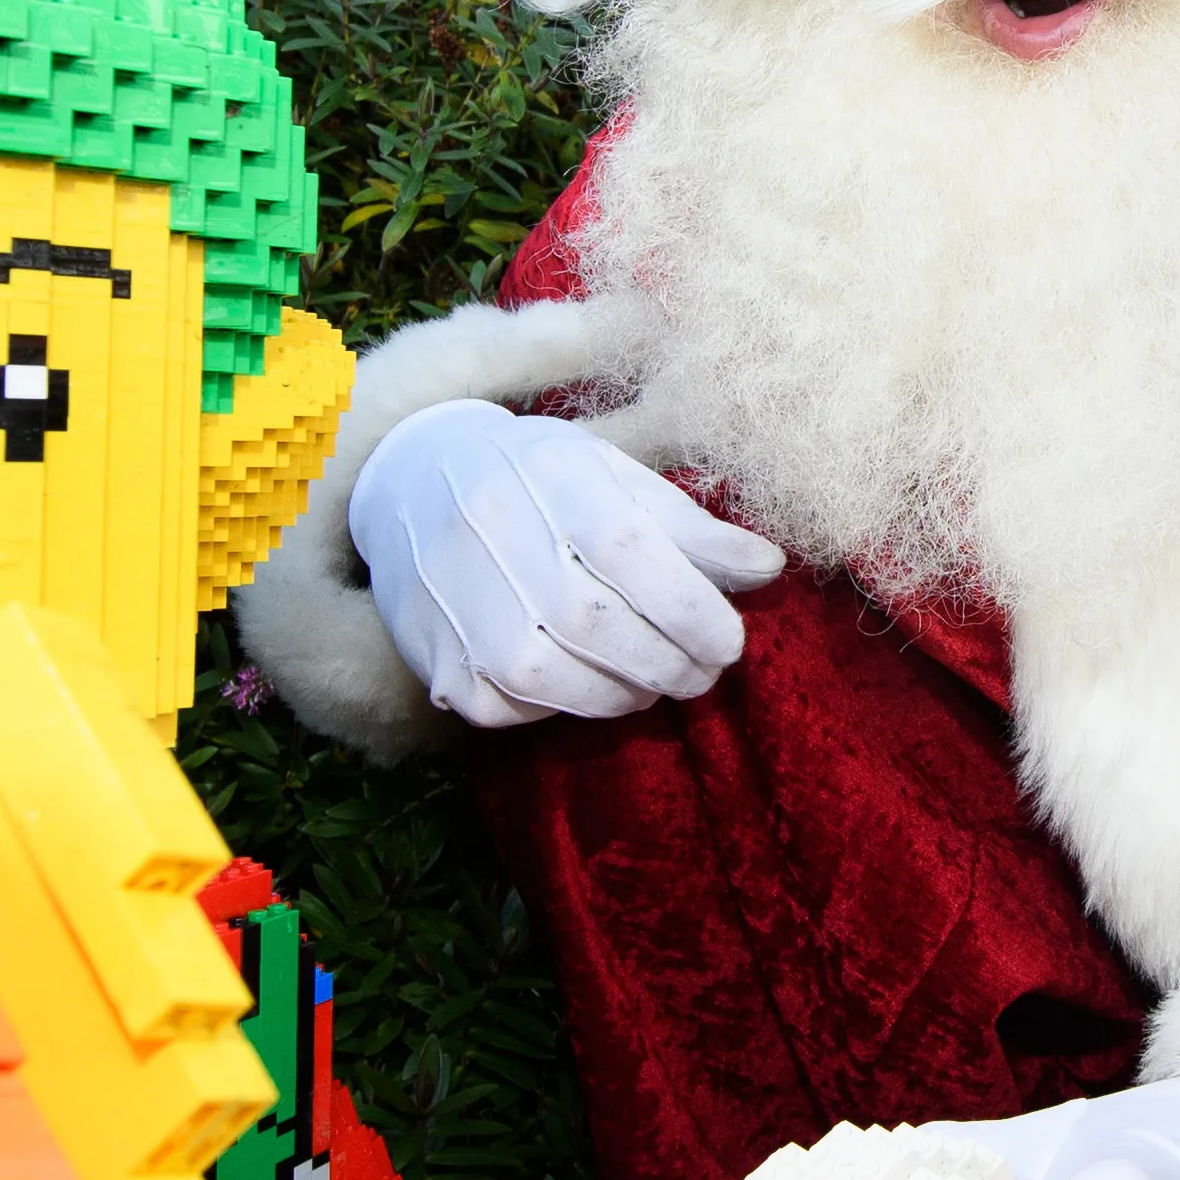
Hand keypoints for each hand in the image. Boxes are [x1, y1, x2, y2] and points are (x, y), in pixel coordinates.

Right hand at [348, 400, 785, 729]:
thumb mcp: (612, 474)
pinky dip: (558, 708)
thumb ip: (689, 525)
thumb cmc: (536, 476)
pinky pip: (507, 707)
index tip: (730, 640)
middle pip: (597, 622)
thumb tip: (768, 568)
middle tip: (701, 672)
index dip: (693, 609)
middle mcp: (491, 529)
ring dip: (622, 694)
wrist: (410, 478)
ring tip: (651, 681)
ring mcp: (451, 595)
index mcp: (550, 472)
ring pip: (552, 677)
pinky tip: (583, 684)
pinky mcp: (430, 652)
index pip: (631, 550)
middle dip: (669, 662)